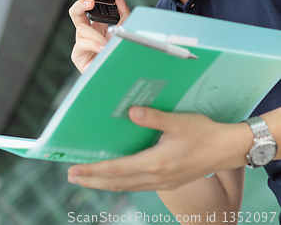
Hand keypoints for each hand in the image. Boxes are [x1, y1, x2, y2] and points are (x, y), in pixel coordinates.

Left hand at [67, 107, 251, 190]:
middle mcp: (156, 177)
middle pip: (117, 182)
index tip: (74, 169)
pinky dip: (122, 182)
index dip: (93, 171)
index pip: (116, 169)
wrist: (226, 150)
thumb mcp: (179, 121)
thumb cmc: (203, 133)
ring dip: (105, 183)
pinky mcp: (168, 182)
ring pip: (127, 186)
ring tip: (88, 178)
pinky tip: (117, 176)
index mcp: (156, 163)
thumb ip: (154, 117)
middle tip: (72, 176)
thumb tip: (131, 112)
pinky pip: (138, 185)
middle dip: (93, 180)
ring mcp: (162, 183)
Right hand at [69, 0, 129, 72]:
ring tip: (106, 43)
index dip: (86, 1)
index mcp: (96, 24)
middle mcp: (87, 32)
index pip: (86, 8)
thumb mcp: (124, 27)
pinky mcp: (77, 55)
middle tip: (90, 3)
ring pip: (81, 29)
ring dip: (95, 35)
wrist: (120, 72)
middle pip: (75, 13)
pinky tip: (101, 48)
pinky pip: (81, 44)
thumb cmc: (120, 51)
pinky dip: (92, 44)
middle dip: (80, 6)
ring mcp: (81, 43)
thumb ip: (122, 11)